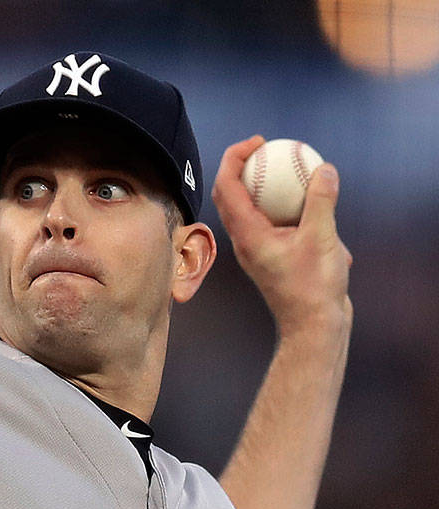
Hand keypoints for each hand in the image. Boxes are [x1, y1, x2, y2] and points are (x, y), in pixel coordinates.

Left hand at [211, 136, 351, 339]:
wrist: (313, 326)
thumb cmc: (314, 288)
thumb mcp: (323, 239)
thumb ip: (322, 202)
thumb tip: (324, 169)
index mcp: (246, 235)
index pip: (226, 187)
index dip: (234, 157)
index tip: (258, 141)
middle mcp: (244, 241)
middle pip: (230, 194)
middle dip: (244, 165)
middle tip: (270, 147)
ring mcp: (256, 249)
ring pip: (250, 208)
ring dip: (264, 186)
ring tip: (292, 171)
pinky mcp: (270, 255)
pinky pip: (271, 221)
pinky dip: (284, 206)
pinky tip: (312, 207)